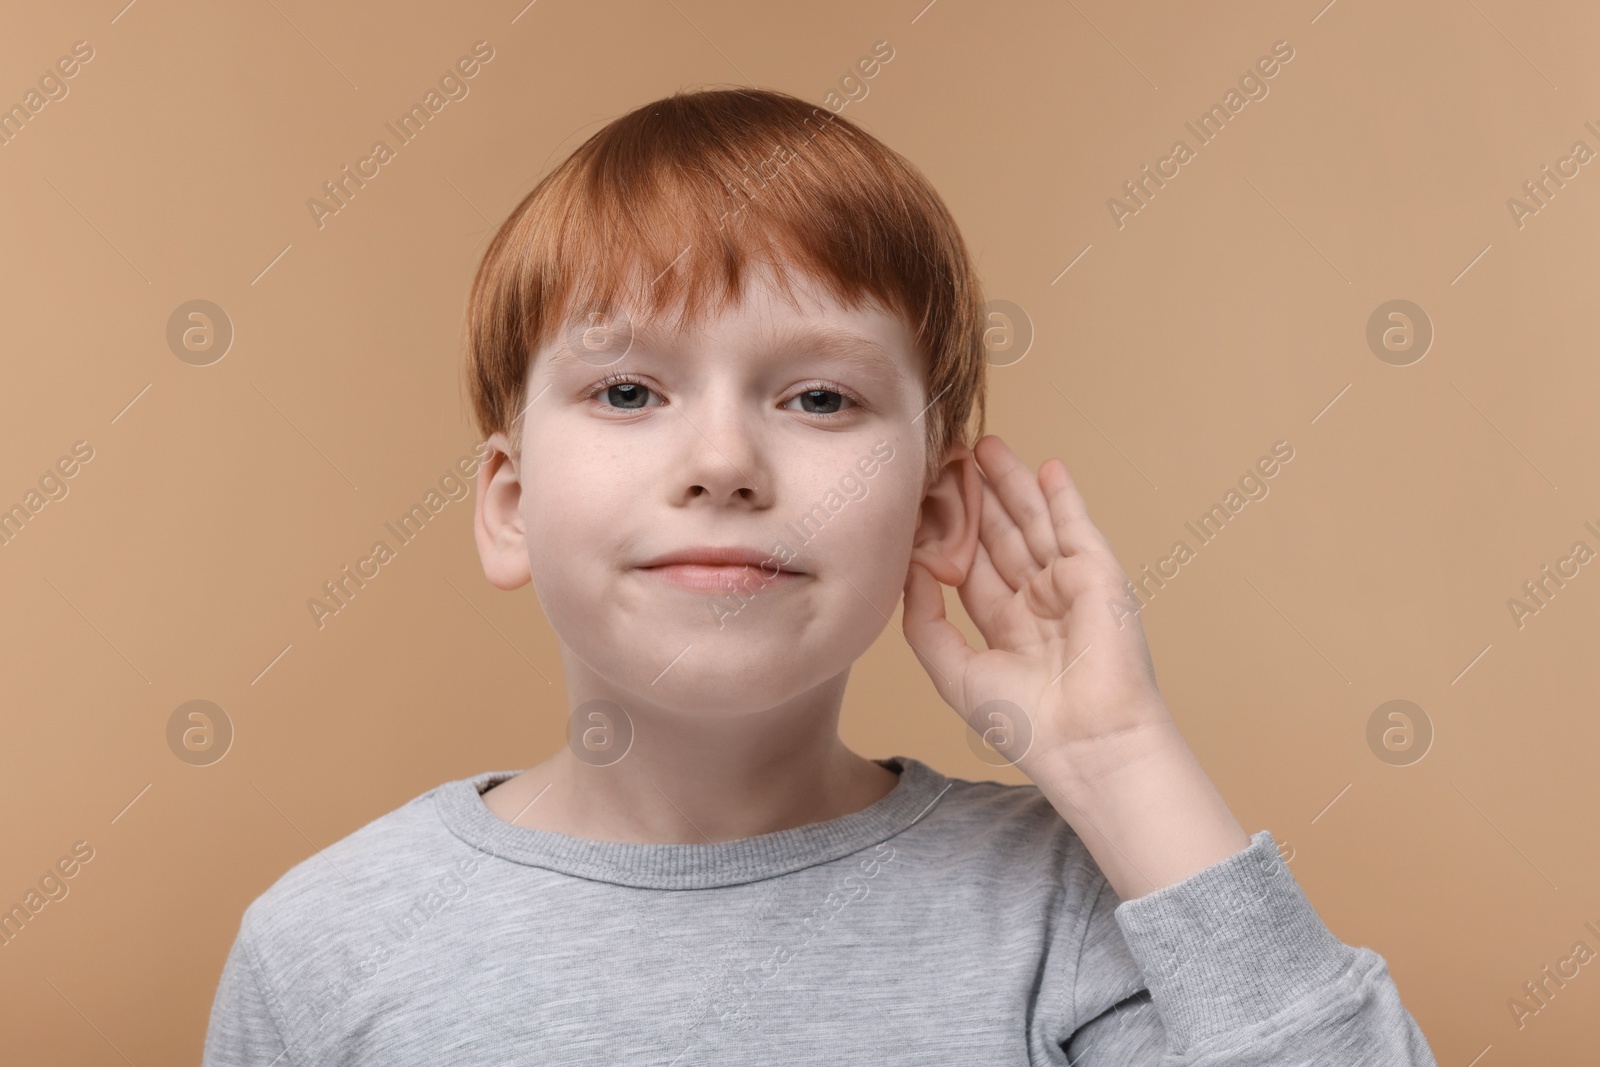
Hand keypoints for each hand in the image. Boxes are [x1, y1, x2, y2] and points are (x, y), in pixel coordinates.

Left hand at [901, 435, 1174, 795]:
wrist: (1084, 742)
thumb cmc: (1023, 722)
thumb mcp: (953, 670)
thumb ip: (926, 620)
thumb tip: (913, 567)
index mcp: (1005, 629)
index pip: (972, 567)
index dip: (948, 532)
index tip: (923, 497)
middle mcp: (1038, 604)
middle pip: (1000, 536)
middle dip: (976, 496)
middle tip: (949, 454)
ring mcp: (1069, 588)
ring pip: (1033, 525)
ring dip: (1012, 484)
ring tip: (985, 445)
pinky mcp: (1098, 577)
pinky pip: (1077, 528)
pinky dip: (1063, 497)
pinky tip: (1047, 467)